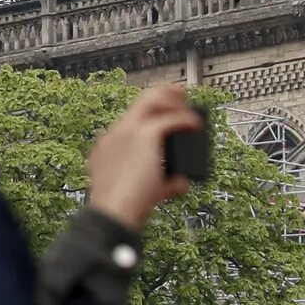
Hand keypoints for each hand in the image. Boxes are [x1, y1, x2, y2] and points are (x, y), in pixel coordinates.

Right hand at [88, 83, 202, 228]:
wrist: (113, 210)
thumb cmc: (121, 206)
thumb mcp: (136, 190)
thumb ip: (161, 182)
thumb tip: (180, 181)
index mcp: (108, 145)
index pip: (131, 119)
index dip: (150, 113)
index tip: (164, 114)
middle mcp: (116, 133)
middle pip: (139, 101)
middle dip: (162, 94)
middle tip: (179, 93)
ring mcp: (128, 131)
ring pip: (153, 100)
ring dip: (173, 100)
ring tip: (189, 106)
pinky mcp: (144, 135)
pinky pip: (170, 118)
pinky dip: (186, 119)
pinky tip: (196, 125)